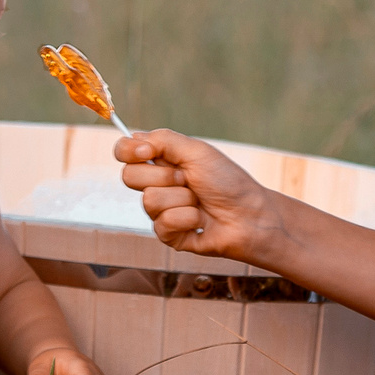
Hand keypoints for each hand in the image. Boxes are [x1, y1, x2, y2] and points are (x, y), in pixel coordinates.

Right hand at [114, 128, 277, 261]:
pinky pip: (162, 224)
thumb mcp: (196, 151)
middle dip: (164, 177)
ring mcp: (161, 211)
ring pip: (148, 201)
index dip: (128, 151)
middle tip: (189, 179)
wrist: (251, 215)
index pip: (124, 152)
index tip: (147, 152)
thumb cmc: (228, 181)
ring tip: (200, 201)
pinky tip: (200, 220)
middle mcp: (157, 185)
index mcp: (162, 161)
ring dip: (182, 199)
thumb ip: (162, 140)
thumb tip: (132, 139)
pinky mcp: (169, 235)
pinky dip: (187, 218)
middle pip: (129, 177)